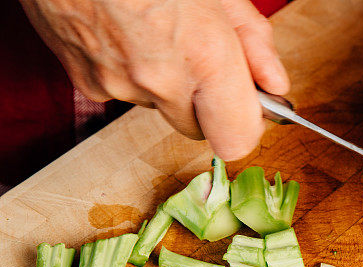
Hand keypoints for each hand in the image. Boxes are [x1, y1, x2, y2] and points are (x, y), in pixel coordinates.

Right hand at [20, 0, 289, 160]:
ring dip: (167, 83)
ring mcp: (118, 84)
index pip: (238, 139)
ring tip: (157, 29)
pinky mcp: (86, 81)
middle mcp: (161, 81)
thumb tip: (275, 83)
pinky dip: (130, 71)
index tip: (250, 104)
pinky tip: (125, 30)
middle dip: (207, 101)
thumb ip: (253, 41)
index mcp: (204, 56)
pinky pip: (123, 91)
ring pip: (160, 107)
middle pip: (199, 127)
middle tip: (201, 56)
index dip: (247, 125)